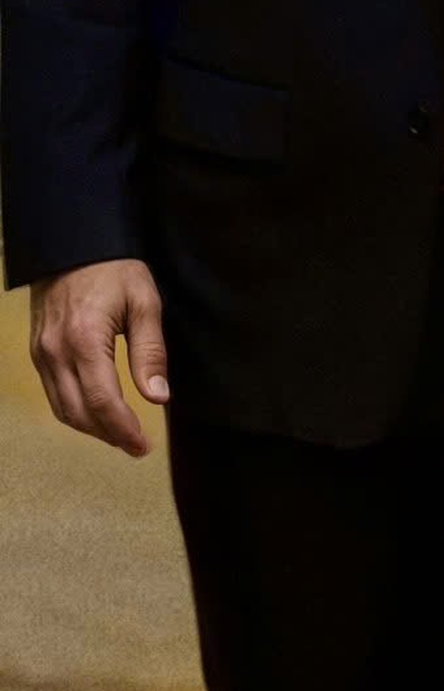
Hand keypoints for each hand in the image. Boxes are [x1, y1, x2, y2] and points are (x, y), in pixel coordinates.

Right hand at [30, 259, 168, 456]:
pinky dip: (75, 411)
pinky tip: (97, 413)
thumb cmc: (114, 268)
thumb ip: (151, 351)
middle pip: (78, 413)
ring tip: (121, 434)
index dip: (123, 429)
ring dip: (91, 428)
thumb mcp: (144, 302)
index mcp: (85, 339)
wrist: (73, 244)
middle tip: (136, 446)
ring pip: (62, 409)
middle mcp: (56, 352)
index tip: (143, 445)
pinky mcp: (39, 352)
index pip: (102, 401)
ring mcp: (42, 354)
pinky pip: (53, 394)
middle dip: (108, 435)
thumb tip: (158, 397)